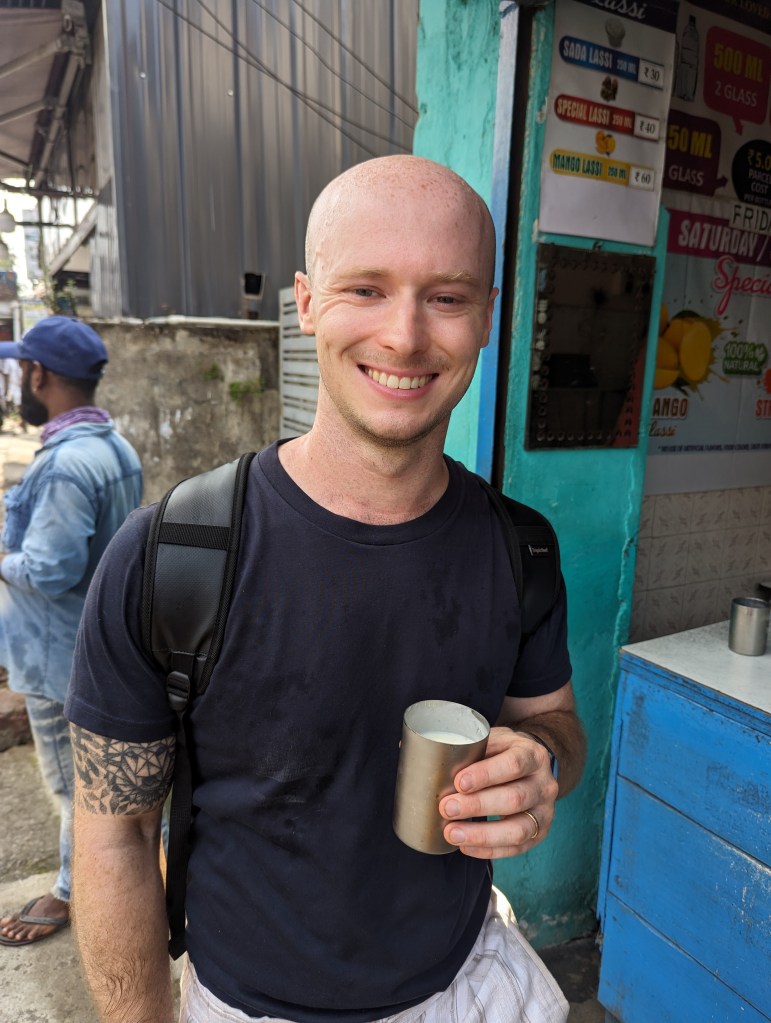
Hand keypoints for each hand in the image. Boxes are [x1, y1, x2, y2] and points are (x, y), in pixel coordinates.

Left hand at [438, 727, 558, 858]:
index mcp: (533, 755)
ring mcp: (544, 812)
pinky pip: (516, 848)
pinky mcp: (539, 834)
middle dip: (477, 806)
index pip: (514, 764)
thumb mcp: (493, 740)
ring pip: (518, 830)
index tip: (459, 782)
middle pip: (515, 799)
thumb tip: (433, 764)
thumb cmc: (503, 753)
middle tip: (447, 808)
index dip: (486, 775)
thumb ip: (472, 750)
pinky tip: (465, 846)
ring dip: (481, 834)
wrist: (530, 766)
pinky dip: (488, 850)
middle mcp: (544, 785)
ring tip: (452, 833)